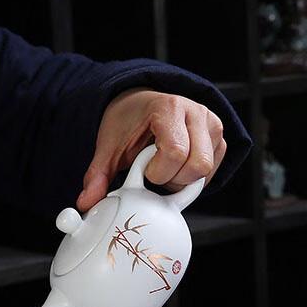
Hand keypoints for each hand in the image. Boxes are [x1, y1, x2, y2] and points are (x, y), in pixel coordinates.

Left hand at [76, 89, 226, 211]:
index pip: (176, 153)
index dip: (159, 171)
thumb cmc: (128, 121)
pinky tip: (177, 168)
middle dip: (173, 179)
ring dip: (184, 180)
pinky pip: (213, 171)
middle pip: (197, 165)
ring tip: (166, 169)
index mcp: (169, 108)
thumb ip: (98, 175)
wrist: (141, 104)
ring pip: (207, 170)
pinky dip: (193, 178)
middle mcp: (196, 112)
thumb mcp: (109, 146)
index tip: (145, 169)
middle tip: (155, 172)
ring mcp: (212, 123)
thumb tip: (87, 202)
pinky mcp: (219, 136)